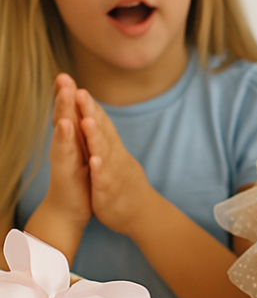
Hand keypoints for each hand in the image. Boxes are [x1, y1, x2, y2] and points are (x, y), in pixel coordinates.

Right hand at [43, 74, 91, 228]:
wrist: (70, 211)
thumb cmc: (78, 181)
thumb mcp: (81, 155)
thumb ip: (80, 137)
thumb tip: (80, 116)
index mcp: (73, 140)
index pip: (70, 114)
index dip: (68, 96)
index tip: (66, 76)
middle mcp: (65, 146)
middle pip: (63, 116)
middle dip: (63, 96)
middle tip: (62, 76)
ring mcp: (63, 157)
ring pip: (63, 131)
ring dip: (63, 111)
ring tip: (64, 94)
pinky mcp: (64, 171)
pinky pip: (64, 153)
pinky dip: (65, 139)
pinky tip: (65, 126)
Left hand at [76, 89, 152, 235]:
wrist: (141, 213)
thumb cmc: (123, 183)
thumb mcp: (113, 156)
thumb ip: (104, 137)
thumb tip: (95, 116)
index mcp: (111, 147)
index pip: (99, 121)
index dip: (88, 103)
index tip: (74, 85)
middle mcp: (114, 155)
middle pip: (102, 130)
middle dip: (90, 111)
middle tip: (79, 91)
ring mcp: (114, 172)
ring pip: (105, 152)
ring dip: (96, 136)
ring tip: (87, 120)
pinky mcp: (110, 191)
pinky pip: (105, 178)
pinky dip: (101, 168)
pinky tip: (94, 160)